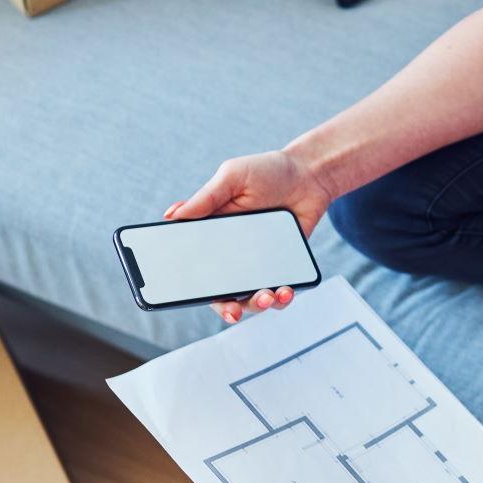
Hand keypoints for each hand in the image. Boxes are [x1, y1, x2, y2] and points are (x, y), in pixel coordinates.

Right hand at [164, 147, 336, 323]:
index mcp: (212, 234)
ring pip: (251, 298)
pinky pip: (279, 291)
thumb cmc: (267, 171)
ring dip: (257, 304)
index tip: (185, 296)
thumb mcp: (233, 177)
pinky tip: (287, 289)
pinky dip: (282, 297)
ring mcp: (258, 263)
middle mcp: (232, 254)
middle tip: (234, 312)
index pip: (194, 265)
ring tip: (268, 296)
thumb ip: (207, 197)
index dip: (188, 284)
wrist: (310, 174)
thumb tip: (172, 216)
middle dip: (226, 308)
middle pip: (221, 292)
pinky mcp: (283, 266)